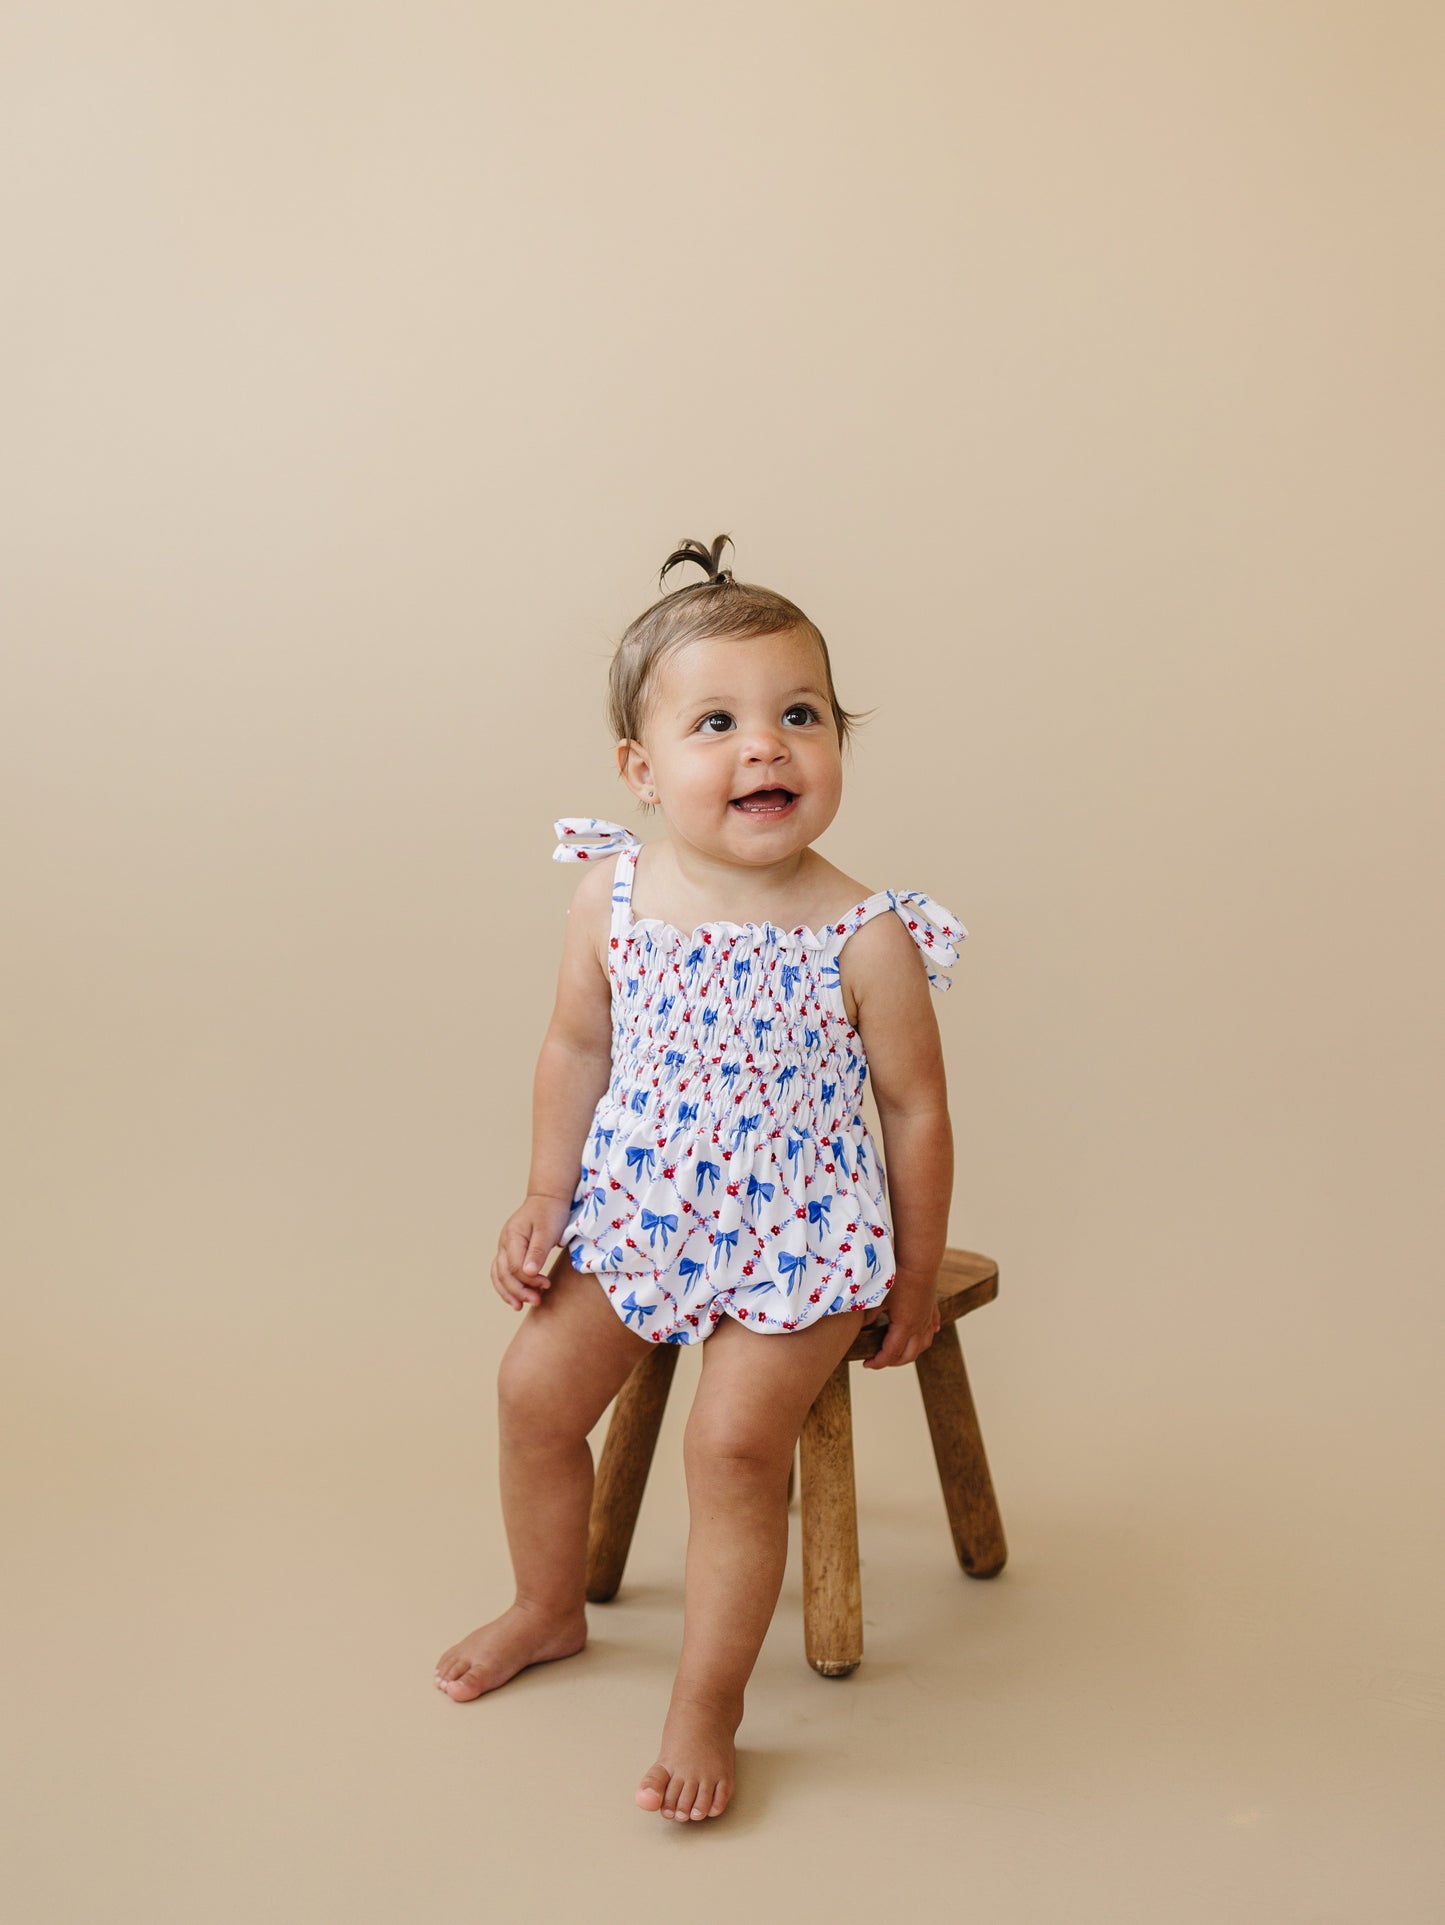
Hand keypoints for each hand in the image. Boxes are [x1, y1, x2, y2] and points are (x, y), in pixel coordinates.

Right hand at [491, 1193, 573, 1310]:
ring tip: (522, 1306)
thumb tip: (528, 1274)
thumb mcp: (547, 1230)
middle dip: (519, 1291)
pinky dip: (506, 1286)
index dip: (528, 1280)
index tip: (546, 1284)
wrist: (547, 1199)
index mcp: (512, 1236)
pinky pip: (501, 1272)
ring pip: (498, 1275)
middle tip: (538, 1301)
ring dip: (509, 1292)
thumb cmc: (550, 1212)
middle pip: (503, 1274)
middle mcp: (504, 1243)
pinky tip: (516, 1298)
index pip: (514, 1266)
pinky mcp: (509, 1252)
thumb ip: (538, 1251)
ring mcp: (504, 1248)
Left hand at [861, 1280, 940, 1369]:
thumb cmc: (898, 1276)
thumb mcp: (878, 1297)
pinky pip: (932, 1328)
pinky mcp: (932, 1308)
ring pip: (923, 1345)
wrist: (919, 1259)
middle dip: (893, 1362)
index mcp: (904, 1326)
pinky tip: (921, 1335)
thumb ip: (869, 1316)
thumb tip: (860, 1328)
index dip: (878, 1363)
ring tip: (898, 1353)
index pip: (890, 1354)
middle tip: (878, 1360)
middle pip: (909, 1355)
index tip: (866, 1364)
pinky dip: (926, 1336)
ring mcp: (928, 1318)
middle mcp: (919, 1326)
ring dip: (910, 1353)